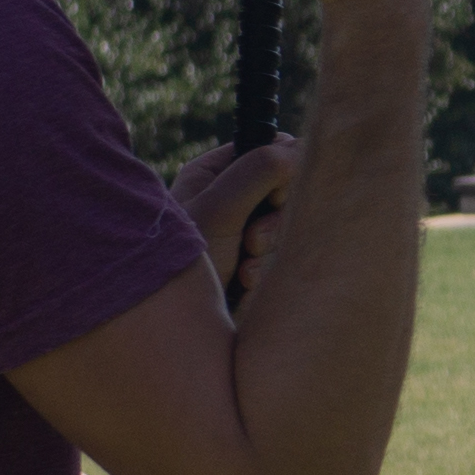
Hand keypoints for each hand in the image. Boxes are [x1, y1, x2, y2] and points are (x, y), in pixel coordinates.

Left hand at [169, 136, 299, 298]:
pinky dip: (265, 271)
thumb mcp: (220, 209)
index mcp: (212, 174)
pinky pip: (279, 256)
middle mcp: (226, 198)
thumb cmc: (182, 263)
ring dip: (268, 251)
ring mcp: (239, 232)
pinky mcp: (249, 262)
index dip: (282, 170)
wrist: (173, 326)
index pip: (268, 149)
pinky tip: (242, 283)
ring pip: (286, 227)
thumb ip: (260, 171)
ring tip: (242, 267)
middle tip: (252, 240)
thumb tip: (300, 148)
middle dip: (274, 221)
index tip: (275, 196)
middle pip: (285, 191)